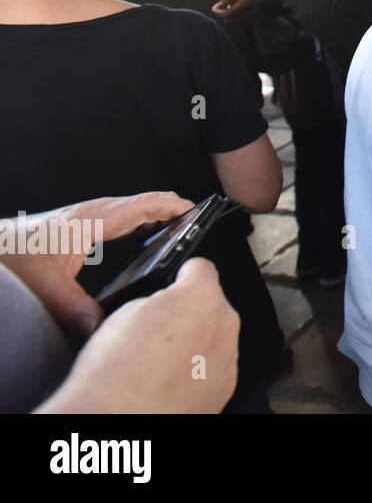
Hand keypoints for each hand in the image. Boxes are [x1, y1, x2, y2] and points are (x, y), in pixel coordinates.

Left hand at [0, 192, 193, 336]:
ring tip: (178, 228)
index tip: (194, 210)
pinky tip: (144, 235)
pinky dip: (140, 221)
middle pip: (143, 203)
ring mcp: (87, 216)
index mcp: (93, 219)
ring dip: (156, 215)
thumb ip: (75, 308)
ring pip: (132, 209)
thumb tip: (103, 326)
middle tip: (196, 221)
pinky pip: (121, 216)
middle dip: (171, 209)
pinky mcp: (81, 223)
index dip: (171, 206)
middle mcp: (93, 213)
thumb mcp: (46, 286)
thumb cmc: (12, 258)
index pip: (143, 205)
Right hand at [36, 258, 239, 413]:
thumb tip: (163, 305)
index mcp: (200, 296)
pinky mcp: (226, 387)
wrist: (119, 422)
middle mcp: (224, 323)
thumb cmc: (115, 373)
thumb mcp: (124, 314)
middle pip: (211, 307)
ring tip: (159, 364)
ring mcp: (229, 357)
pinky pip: (214, 368)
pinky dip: (198, 372)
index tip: (178, 280)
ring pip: (214, 339)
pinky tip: (169, 383)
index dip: (184, 274)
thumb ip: (156, 300)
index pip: (201, 268)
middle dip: (188, 316)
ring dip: (195, 344)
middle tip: (158, 334)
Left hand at [212, 0, 257, 25]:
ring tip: (227, 8)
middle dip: (223, 13)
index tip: (214, 9)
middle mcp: (251, 12)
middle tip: (219, 7)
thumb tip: (215, 9)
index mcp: (247, 3)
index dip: (220, 12)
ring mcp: (252, 18)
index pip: (230, 12)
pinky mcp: (252, 22)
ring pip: (234, 21)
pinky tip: (231, 14)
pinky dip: (233, 19)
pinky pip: (238, 24)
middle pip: (231, 17)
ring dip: (228, 16)